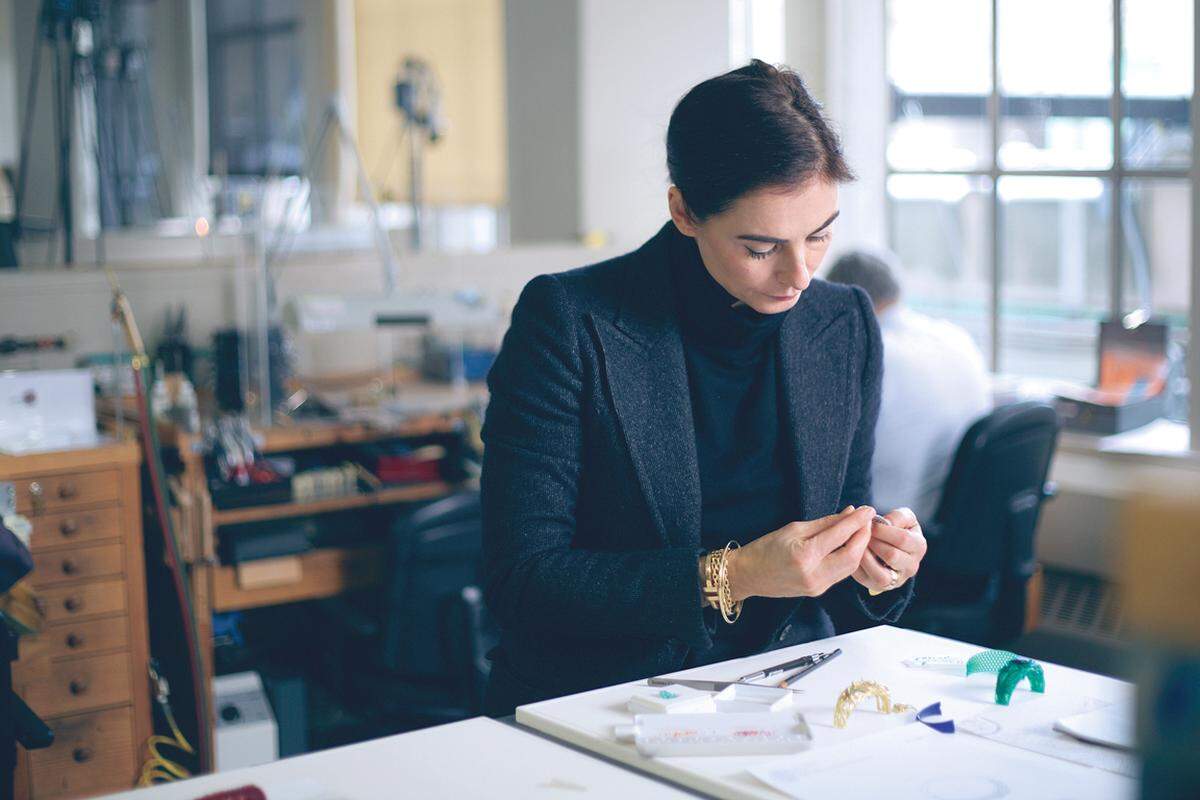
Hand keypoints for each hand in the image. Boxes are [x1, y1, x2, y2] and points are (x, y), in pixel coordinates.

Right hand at [725, 506, 875, 600]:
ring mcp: (817, 586)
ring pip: (850, 567)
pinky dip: (849, 558)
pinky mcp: (818, 591)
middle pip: (853, 556)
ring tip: (861, 530)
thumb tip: (849, 514)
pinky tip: (849, 545)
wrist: (748, 575)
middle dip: (864, 536)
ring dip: (859, 548)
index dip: (857, 521)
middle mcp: (814, 575)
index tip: (867, 510)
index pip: (840, 535)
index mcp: (804, 556)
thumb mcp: (794, 529)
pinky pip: (841, 573)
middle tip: (867, 520)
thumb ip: (825, 523)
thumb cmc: (765, 549)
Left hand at [852, 507, 926, 593]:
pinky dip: (856, 564)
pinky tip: (852, 552)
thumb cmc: (897, 529)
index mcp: (919, 546)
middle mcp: (911, 566)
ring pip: (879, 573)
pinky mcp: (878, 586)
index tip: (869, 522)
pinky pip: (865, 578)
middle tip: (860, 532)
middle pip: (891, 556)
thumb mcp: (903, 518)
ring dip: (864, 555)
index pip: (903, 539)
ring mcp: (896, 579)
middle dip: (872, 541)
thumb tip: (885, 523)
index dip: (883, 529)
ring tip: (856, 542)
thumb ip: (898, 517)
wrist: (889, 547)